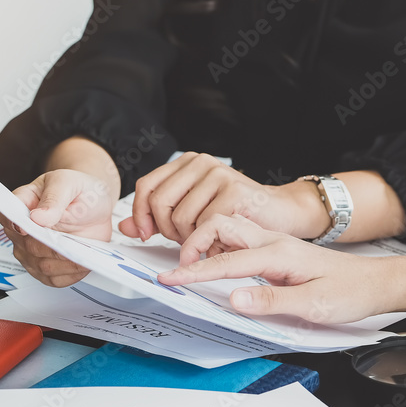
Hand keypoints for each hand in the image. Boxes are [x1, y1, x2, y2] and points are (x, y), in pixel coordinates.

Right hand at [0, 169, 115, 286]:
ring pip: (42, 266)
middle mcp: (22, 231)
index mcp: (21, 205)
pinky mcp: (47, 267)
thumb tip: (37, 216)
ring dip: (65, 262)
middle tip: (72, 241)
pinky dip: (70, 274)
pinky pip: (54, 279)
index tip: (28, 228)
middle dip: (52, 246)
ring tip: (82, 250)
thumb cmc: (78, 191)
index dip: (16, 225)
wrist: (94, 206)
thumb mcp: (68, 184)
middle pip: (28, 246)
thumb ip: (53, 198)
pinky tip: (81, 263)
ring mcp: (32, 252)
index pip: (6, 217)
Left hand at [117, 152, 329, 244]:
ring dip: (189, 240)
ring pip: (180, 217)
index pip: (147, 186)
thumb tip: (125, 227)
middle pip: (159, 201)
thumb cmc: (237, 213)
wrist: (280, 213)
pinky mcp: (235, 191)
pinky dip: (208, 242)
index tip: (145, 234)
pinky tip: (219, 243)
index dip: (140, 214)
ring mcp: (219, 175)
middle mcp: (202, 163)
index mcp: (188, 163)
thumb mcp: (193, 213)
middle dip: (165, 230)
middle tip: (180, 243)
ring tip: (206, 242)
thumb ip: (159, 218)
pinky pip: (204, 225)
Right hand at [157, 214, 387, 322]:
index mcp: (279, 254)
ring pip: (230, 230)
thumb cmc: (349, 293)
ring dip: (205, 242)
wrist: (376, 283)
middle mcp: (274, 242)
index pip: (226, 261)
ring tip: (189, 265)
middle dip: (192, 243)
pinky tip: (217, 264)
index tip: (170, 279)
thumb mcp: (313, 304)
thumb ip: (272, 301)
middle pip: (221, 227)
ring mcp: (276, 244)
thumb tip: (235, 299)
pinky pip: (241, 240)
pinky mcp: (279, 252)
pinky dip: (220, 247)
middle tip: (177, 270)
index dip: (194, 271)